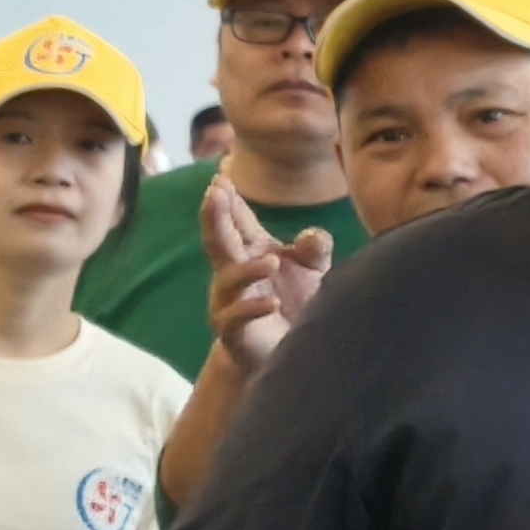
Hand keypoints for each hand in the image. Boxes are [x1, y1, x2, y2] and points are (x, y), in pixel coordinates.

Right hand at [198, 188, 333, 373]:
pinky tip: (272, 302)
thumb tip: (312, 235)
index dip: (228, 199)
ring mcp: (229, 300)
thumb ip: (315, 249)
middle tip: (214, 192)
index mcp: (252, 250)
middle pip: (219, 239)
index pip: (236, 220)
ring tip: (271, 262)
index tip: (221, 176)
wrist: (285, 353)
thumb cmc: (296, 304)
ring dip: (246, 270)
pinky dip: (252, 307)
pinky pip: (236, 316)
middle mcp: (234, 271)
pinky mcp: (233, 330)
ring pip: (228, 279)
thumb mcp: (312, 271)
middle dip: (215, 216)